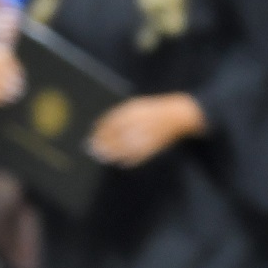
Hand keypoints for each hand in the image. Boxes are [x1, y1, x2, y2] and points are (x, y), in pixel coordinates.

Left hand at [88, 94, 208, 165]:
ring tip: (102, 156)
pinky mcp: (151, 149)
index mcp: (130, 114)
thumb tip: (96, 127)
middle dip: (100, 145)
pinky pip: (135, 158)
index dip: (98, 132)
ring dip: (110, 155)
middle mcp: (136, 126)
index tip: (91, 135)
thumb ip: (116, 116)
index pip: (108, 125)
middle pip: (112, 139)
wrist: (176, 116)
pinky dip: (126, 161)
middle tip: (91, 149)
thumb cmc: (151, 110)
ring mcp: (143, 139)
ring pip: (121, 151)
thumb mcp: (133, 106)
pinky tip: (120, 161)